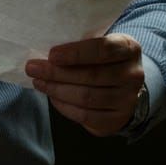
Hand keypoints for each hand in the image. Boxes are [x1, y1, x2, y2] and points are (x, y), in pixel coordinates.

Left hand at [25, 34, 144, 136]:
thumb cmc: (102, 59)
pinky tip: (52, 96)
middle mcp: (133, 75)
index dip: (76, 53)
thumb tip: (45, 55)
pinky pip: (86, 116)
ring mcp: (128, 100)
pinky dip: (64, 106)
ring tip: (38, 82)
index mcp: (130, 48)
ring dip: (56, 90)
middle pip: (91, 76)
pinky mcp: (117, 120)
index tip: (51, 55)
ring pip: (86, 97)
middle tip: (32, 68)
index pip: (104, 49)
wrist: (123, 86)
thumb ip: (80, 45)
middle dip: (57, 73)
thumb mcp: (98, 44)